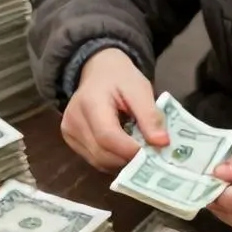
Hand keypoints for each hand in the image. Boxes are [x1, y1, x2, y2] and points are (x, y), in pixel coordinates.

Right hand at [62, 47, 163, 171]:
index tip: (154, 152)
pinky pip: (94, 159)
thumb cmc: (120, 78)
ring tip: (137, 148)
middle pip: (102, 153)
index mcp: (89, 103)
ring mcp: (69, 133)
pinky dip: (112, 159)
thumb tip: (162, 143)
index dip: (131, 150)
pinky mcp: (70, 140)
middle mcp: (73, 121)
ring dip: (121, 161)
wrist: (98, 70)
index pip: (107, 136)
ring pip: (98, 161)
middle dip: (129, 158)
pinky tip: (123, 147)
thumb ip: (150, 116)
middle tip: (150, 153)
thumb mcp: (140, 89)